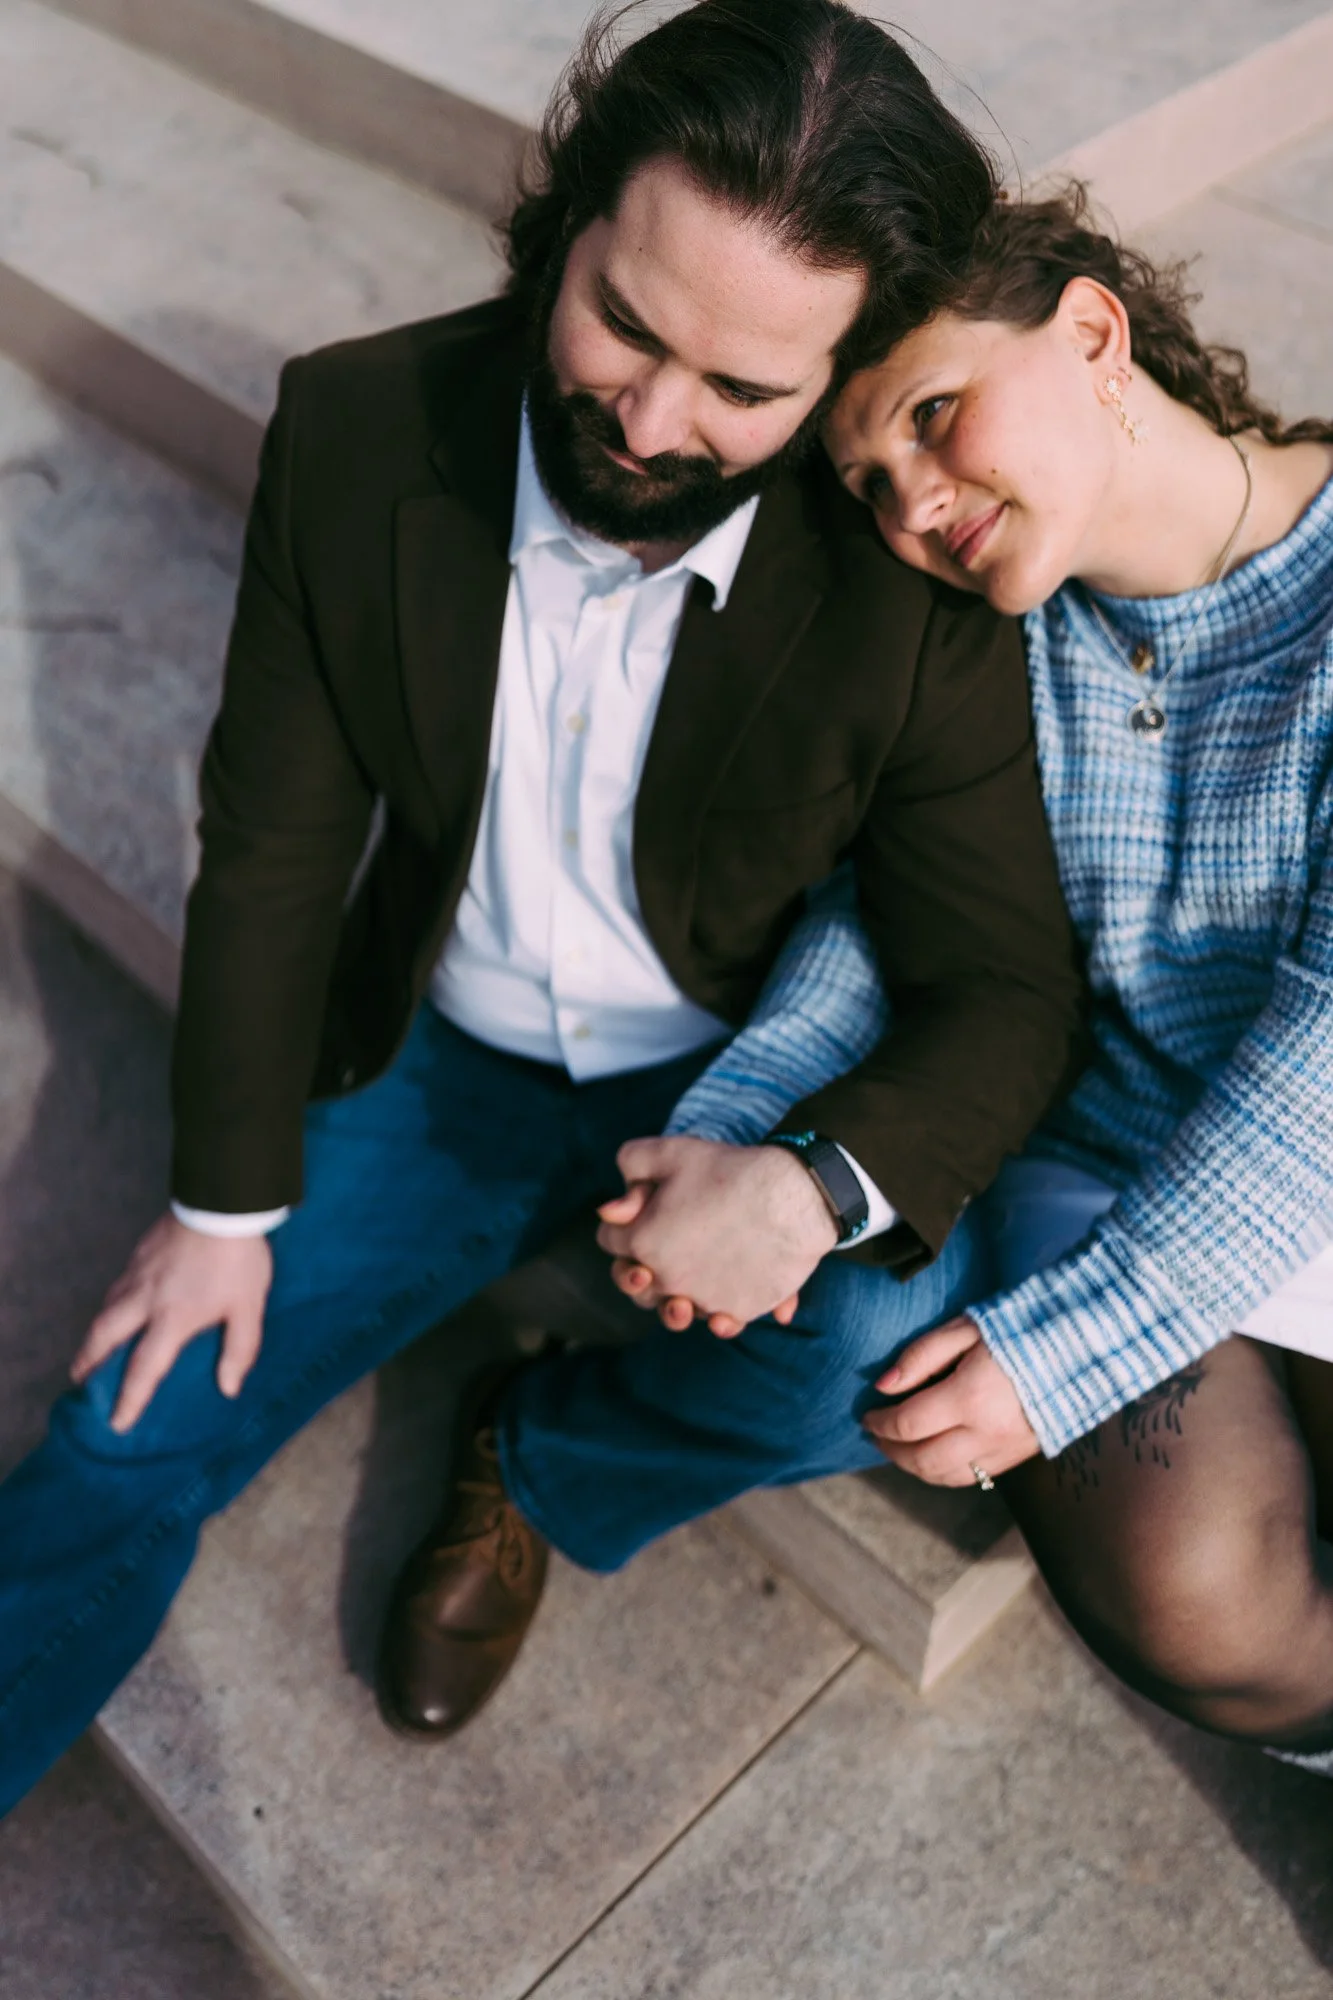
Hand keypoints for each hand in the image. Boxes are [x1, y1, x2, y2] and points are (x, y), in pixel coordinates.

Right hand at [72, 1214, 274, 1432]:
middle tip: (80, 1380)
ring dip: (95, 1335)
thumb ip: (239, 1349)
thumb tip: (228, 1387)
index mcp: (173, 1318)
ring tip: (93, 1349)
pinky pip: (116, 1286)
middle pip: (104, 1337)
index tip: (116, 1422)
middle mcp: (146, 1300)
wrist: (223, 1205)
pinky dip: (110, 1304)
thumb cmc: (240, 1259)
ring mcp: (138, 1274)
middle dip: (89, 1362)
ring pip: (105, 1309)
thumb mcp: (249, 1307)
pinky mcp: (139, 1253)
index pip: (144, 1368)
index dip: (129, 1399)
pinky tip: (117, 1307)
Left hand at [596, 1137, 834, 1333]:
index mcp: (643, 1241)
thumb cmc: (731, 1170)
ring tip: (683, 1299)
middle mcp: (668, 1278)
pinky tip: (723, 1315)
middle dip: (637, 1271)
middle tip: (653, 1258)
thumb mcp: (672, 1152)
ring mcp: (704, 1299)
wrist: (793, 1196)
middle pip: (637, 1286)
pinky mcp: (738, 1308)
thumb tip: (610, 1206)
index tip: (638, 1217)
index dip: (619, 1225)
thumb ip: (631, 1167)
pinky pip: (722, 1322)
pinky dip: (722, 1319)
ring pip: (676, 1311)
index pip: (610, 1241)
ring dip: (675, 1305)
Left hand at [861, 1315, 1039, 1485]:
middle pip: (922, 1460)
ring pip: (945, 1477)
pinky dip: (944, 1473)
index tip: (866, 1416)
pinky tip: (933, 1456)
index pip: (908, 1424)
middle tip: (876, 1436)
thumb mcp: (966, 1328)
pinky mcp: (1018, 1457)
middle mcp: (986, 1433)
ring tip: (899, 1448)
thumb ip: (921, 1356)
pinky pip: (972, 1477)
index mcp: (970, 1397)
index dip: (880, 1424)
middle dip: (891, 1451)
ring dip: (914, 1467)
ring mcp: (1005, 1450)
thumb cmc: (1020, 1328)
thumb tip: (883, 1385)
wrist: (1082, 1347)